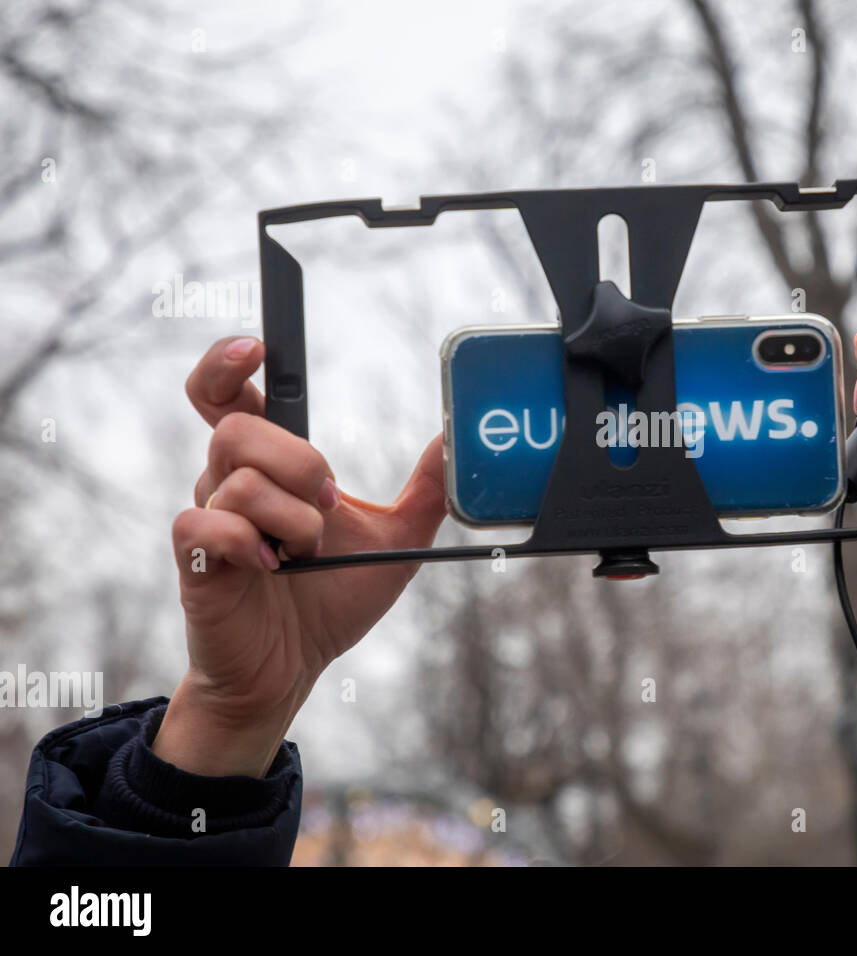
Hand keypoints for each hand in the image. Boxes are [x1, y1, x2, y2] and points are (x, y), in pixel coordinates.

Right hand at [154, 336, 446, 776]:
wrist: (294, 667)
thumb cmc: (333, 600)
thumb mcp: (396, 542)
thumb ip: (425, 491)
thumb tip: (454, 443)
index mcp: (271, 467)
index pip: (227, 395)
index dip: (226, 362)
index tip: (256, 347)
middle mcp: (230, 482)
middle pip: (240, 427)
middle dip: (299, 461)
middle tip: (330, 502)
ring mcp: (210, 519)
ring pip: (237, 478)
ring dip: (292, 517)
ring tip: (306, 553)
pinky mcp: (195, 561)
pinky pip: (205, 522)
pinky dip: (247, 539)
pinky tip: (271, 565)